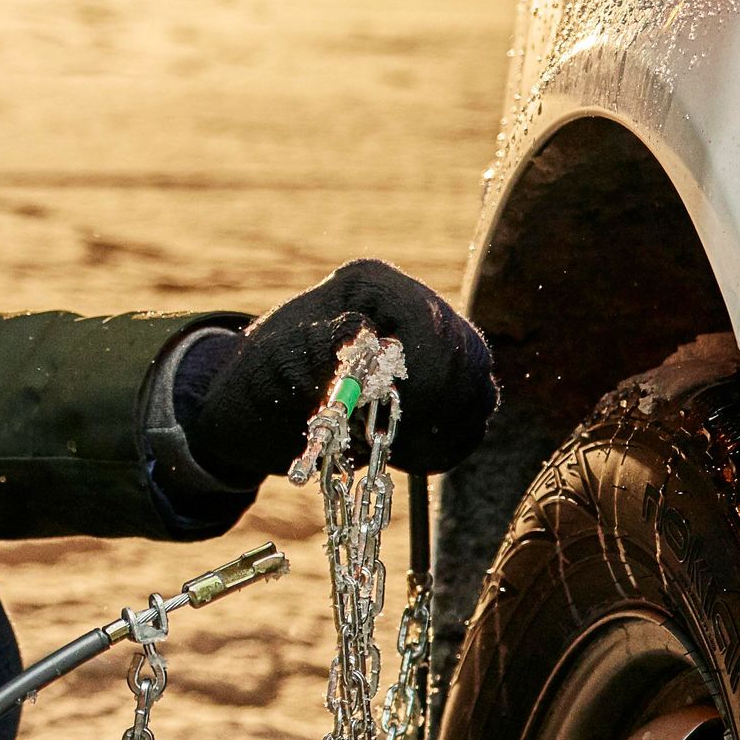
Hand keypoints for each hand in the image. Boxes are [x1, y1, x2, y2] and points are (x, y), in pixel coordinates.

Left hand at [182, 257, 495, 483]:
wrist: (264, 408)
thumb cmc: (263, 377)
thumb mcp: (276, 361)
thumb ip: (317, 344)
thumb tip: (360, 329)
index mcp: (371, 285)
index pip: (427, 322)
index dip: (422, 373)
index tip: (386, 413)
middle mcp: (413, 306)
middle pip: (464, 357)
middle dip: (432, 409)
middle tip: (387, 440)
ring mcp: (438, 345)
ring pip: (476, 388)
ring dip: (439, 431)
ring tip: (386, 448)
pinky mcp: (448, 383)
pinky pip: (475, 415)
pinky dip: (447, 443)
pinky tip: (405, 454)